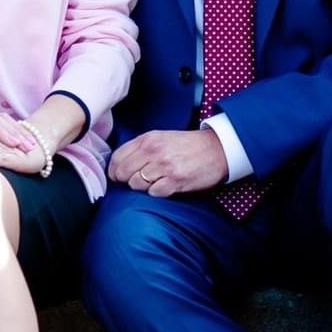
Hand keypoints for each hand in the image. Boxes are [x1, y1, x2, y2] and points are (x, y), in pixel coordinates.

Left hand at [108, 129, 228, 197]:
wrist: (217, 149)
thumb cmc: (187, 145)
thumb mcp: (161, 138)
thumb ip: (141, 148)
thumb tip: (119, 165)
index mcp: (148, 139)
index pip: (117, 157)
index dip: (114, 171)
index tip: (118, 177)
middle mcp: (153, 151)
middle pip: (123, 173)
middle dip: (126, 181)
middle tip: (135, 182)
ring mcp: (164, 166)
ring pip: (136, 184)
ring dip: (143, 187)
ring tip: (155, 182)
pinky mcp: (175, 181)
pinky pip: (154, 193)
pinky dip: (157, 193)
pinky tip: (165, 186)